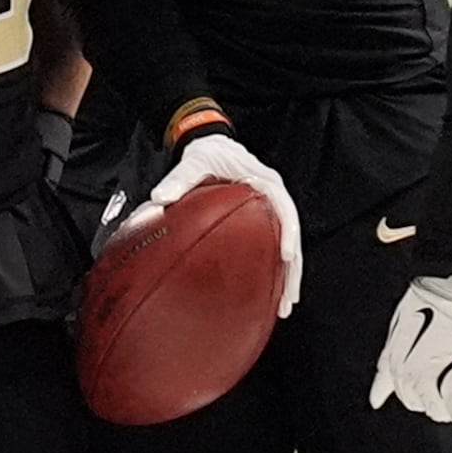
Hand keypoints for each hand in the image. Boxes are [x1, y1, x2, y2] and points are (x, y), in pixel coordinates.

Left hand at [123, 130, 303, 315]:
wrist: (210, 144)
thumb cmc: (207, 153)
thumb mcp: (193, 162)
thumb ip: (178, 180)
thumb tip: (159, 199)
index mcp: (265, 182)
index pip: (285, 210)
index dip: (290, 234)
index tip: (288, 256)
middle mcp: (273, 197)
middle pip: (292, 237)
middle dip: (292, 270)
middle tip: (287, 299)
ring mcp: (270, 211)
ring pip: (287, 248)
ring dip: (287, 278)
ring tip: (284, 307)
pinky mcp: (261, 221)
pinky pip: (272, 248)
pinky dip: (273, 271)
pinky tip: (270, 294)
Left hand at [369, 266, 451, 429]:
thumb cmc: (429, 304)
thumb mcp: (398, 339)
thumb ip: (386, 373)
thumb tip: (375, 400)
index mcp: (405, 375)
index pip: (414, 402)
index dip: (431, 388)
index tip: (443, 373)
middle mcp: (426, 385)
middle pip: (438, 412)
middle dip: (449, 396)